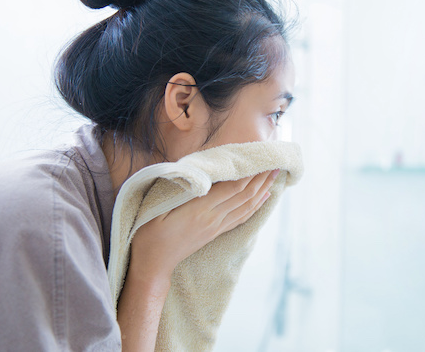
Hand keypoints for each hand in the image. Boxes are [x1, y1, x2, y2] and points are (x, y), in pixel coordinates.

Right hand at [127, 168, 279, 284]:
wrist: (153, 265)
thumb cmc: (149, 234)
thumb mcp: (156, 208)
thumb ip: (177, 190)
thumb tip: (197, 173)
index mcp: (200, 210)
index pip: (233, 188)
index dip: (250, 174)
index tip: (261, 159)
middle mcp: (213, 218)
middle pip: (245, 195)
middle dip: (262, 178)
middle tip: (276, 162)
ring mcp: (216, 227)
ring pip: (246, 206)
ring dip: (262, 189)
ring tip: (275, 175)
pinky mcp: (215, 232)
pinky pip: (241, 217)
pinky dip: (255, 205)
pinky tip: (263, 197)